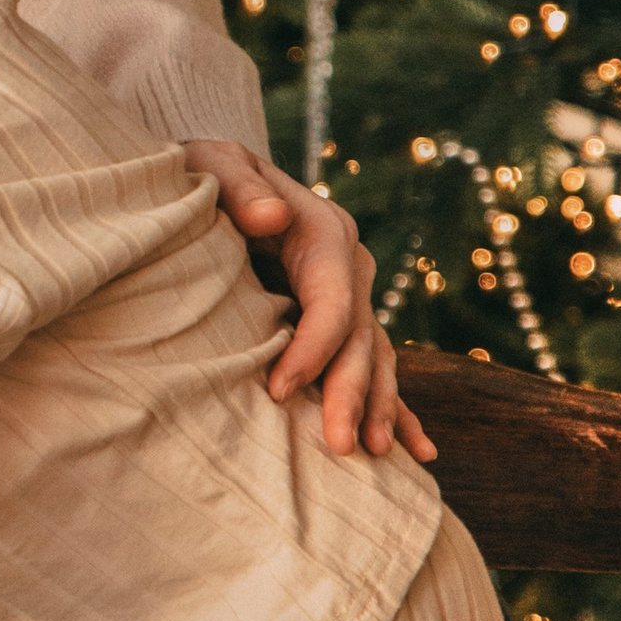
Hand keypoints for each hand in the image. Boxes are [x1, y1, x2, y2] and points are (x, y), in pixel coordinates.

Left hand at [183, 138, 433, 463]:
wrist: (212, 179)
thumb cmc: (203, 175)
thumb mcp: (212, 166)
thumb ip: (239, 188)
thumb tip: (274, 215)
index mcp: (323, 231)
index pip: (330, 300)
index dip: (311, 347)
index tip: (277, 389)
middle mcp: (347, 265)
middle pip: (359, 338)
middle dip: (351, 393)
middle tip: (340, 446)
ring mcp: (350, 294)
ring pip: (374, 357)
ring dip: (378, 406)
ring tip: (374, 454)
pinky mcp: (340, 317)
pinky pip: (374, 365)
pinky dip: (397, 406)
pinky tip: (418, 450)